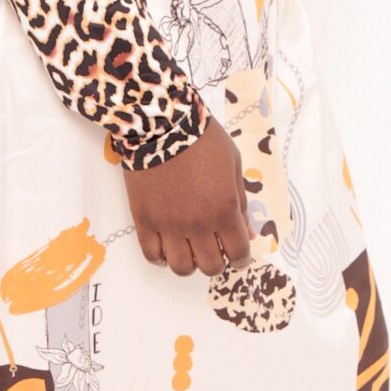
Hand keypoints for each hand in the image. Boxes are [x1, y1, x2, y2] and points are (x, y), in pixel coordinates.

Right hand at [124, 115, 253, 276]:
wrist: (160, 123)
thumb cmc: (202, 139)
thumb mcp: (233, 165)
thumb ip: (241, 202)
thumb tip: (246, 233)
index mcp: (224, 209)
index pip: (238, 254)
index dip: (241, 259)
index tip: (238, 255)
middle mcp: (197, 223)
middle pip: (210, 267)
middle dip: (217, 262)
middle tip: (215, 250)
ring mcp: (168, 224)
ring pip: (181, 267)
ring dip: (190, 263)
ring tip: (190, 249)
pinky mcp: (144, 220)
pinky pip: (152, 255)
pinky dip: (161, 258)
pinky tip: (167, 249)